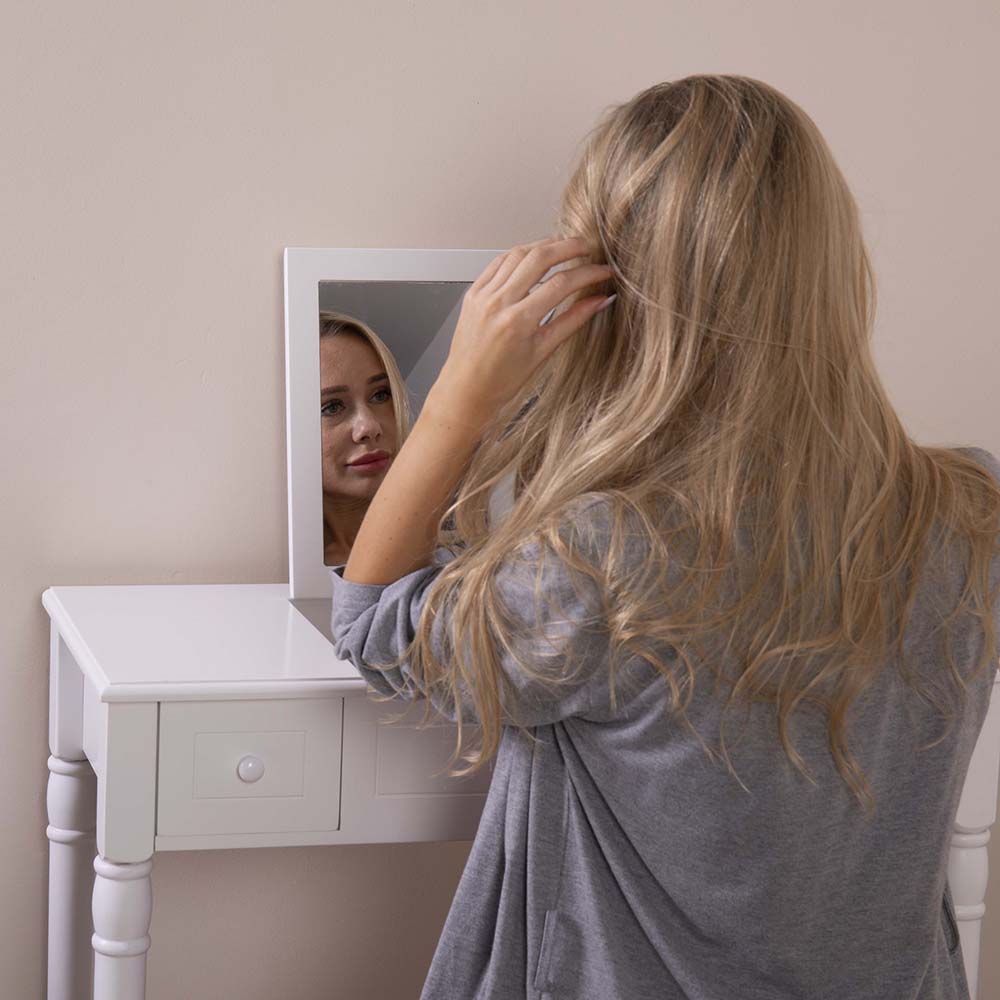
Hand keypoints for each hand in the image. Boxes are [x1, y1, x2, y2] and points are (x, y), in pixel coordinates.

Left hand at [433, 236, 614, 420]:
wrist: (467, 390)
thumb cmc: (502, 380)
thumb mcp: (543, 352)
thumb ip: (573, 321)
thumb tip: (600, 300)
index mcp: (517, 322)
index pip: (561, 284)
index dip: (588, 273)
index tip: (603, 271)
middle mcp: (498, 303)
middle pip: (539, 258)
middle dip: (568, 247)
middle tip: (588, 247)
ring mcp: (483, 295)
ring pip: (518, 253)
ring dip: (544, 245)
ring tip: (565, 247)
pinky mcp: (474, 292)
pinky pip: (498, 262)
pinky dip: (519, 253)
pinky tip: (533, 255)